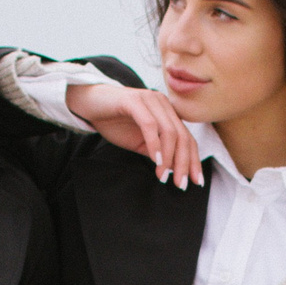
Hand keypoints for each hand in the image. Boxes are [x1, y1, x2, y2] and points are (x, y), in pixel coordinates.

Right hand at [67, 80, 202, 185]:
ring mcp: (149, 99)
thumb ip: (157, 152)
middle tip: (181, 184)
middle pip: (182, 137)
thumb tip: (173, 170)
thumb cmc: (114, 122)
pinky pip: (150, 125)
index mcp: (167, 112)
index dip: (194, 161)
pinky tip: (155, 161)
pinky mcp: (134, 101)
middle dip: (185, 163)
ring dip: (169, 157)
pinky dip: (155, 144)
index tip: (197, 181)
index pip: (187, 138)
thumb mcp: (139, 142)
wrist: (88, 104)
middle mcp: (162, 104)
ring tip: (163, 176)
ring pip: (169, 132)